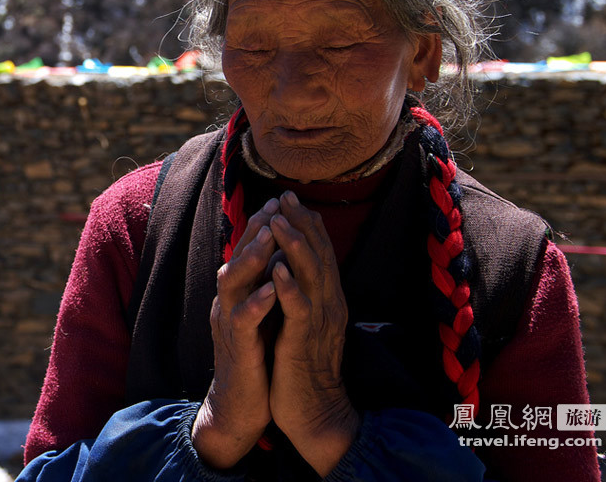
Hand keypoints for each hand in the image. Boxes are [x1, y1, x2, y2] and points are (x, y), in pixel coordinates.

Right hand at [192, 198, 279, 469]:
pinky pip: (243, 321)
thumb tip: (280, 252)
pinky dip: (256, 303)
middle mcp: (227, 303)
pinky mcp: (237, 347)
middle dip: (254, 232)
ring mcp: (228, 324)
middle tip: (272, 207)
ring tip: (269, 237)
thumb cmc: (255, 357)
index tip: (280, 201)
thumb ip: (265, 284)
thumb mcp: (260, 314)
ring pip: (232, 283)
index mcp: (237, 294)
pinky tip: (271, 290)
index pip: (247, 252)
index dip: (261, 225)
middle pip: (236, 258)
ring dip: (251, 259)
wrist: (239, 405)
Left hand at [268, 190, 359, 475]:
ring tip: (279, 220)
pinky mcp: (303, 340)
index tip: (291, 198)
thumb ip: (305, 292)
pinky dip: (288, 286)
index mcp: (328, 298)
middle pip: (318, 254)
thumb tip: (293, 265)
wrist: (314, 410)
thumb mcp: (307, 320)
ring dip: (294, 246)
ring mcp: (318, 320)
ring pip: (311, 274)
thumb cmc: (305, 364)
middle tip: (287, 196)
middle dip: (301, 223)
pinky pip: (298, 308)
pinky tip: (276, 268)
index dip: (307, 223)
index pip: (320, 252)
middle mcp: (328, 303)